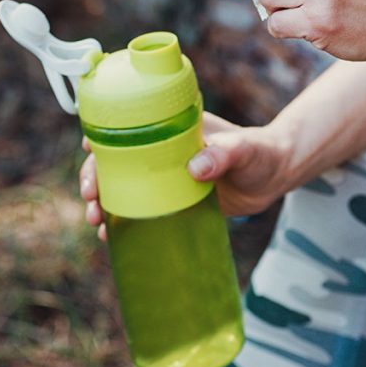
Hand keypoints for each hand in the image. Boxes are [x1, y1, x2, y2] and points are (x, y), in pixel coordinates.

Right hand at [78, 113, 294, 234]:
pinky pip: (140, 211)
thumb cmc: (260, 152)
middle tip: (91, 199)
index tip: (90, 149)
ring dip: (103, 203)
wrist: (275, 176)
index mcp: (171, 130)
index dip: (103, 136)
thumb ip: (224, 154)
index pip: (128, 127)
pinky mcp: (173, 202)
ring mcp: (164, 179)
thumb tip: (196, 167)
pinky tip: (111, 238)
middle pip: (115, 161)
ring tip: (97, 223)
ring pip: (122, 188)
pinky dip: (122, 223)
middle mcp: (161, 152)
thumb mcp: (243, 149)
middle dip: (94, 178)